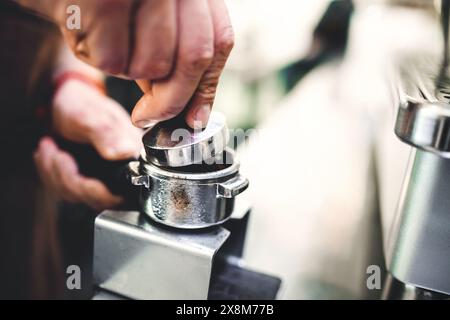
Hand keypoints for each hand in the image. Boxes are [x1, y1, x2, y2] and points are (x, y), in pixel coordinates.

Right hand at [18, 0, 233, 127]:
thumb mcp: (154, 25)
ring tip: (111, 43)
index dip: (207, 86)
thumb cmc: (109, 9)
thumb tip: (196, 115)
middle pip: (194, 58)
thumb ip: (180, 59)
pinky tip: (89, 33)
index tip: (195, 118)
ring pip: (153, 65)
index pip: (219, 40)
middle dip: (172, 101)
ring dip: (129, 71)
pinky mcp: (104, 0)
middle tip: (147, 117)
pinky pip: (114, 61)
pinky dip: (100, 60)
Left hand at [34, 79, 141, 210]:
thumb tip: (124, 152)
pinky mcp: (90, 181)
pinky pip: (68, 191)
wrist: (69, 101)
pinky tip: (49, 155)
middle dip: (69, 179)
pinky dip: (52, 174)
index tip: (70, 166)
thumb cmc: (83, 104)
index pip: (122, 193)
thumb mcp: (92, 114)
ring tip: (49, 147)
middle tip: (56, 153)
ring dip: (55, 174)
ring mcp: (106, 178)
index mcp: (134, 157)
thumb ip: (107, 133)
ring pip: (79, 196)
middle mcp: (124, 172)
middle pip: (99, 199)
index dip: (94, 189)